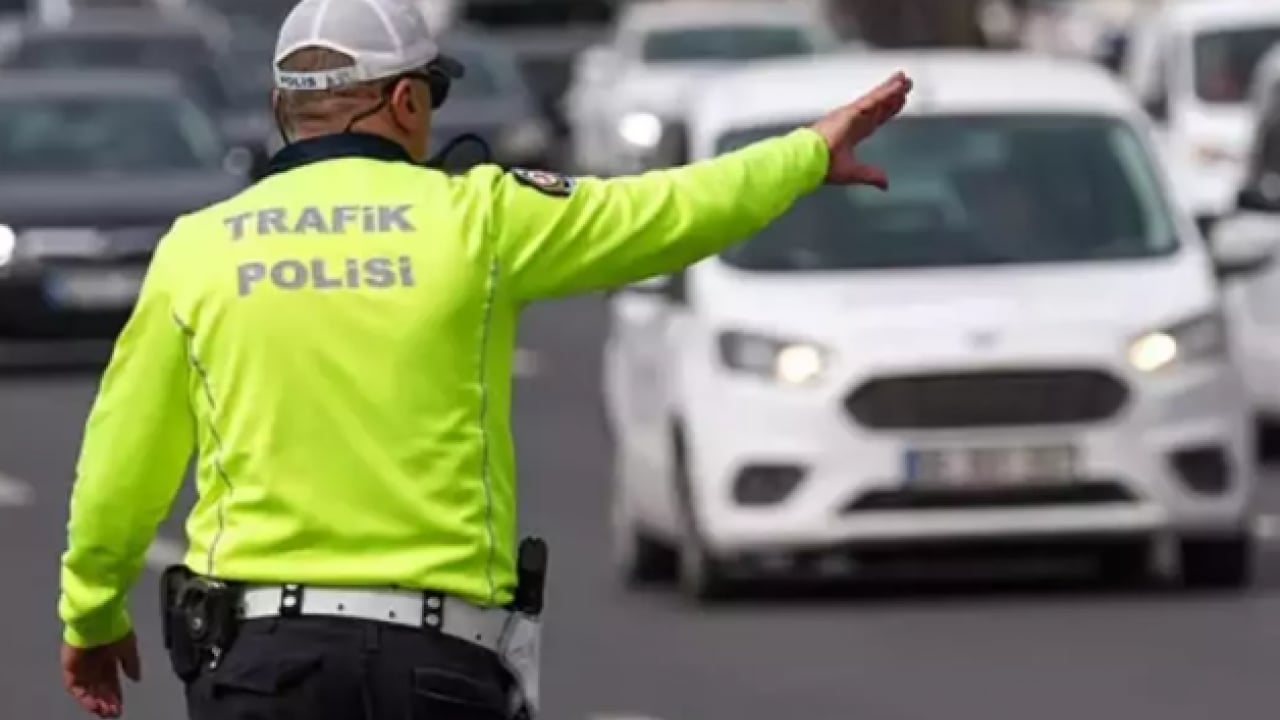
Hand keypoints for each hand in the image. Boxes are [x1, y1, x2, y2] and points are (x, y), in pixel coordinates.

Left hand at [61, 632, 140, 717]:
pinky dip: (84, 697)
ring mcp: (82, 667)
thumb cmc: (114, 630)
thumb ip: (132, 663)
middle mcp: (95, 665)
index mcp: (109, 658)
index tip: (120, 707)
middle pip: (100, 689)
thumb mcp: (129, 647)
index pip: (112, 681)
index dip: (116, 695)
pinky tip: (93, 705)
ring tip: (104, 712)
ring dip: (96, 703)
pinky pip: (75, 688)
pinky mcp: (70, 668)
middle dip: (107, 702)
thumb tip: (136, 678)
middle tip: (113, 713)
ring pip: (87, 690)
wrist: (96, 620)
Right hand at [810, 71, 913, 188]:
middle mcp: (853, 121)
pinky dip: (886, 92)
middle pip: (878, 106)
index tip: (899, 103)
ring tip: (904, 79)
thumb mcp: (854, 172)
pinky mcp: (852, 111)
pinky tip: (898, 85)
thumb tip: (885, 184)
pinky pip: (873, 99)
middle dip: (892, 96)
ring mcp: (852, 114)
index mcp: (852, 134)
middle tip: (906, 85)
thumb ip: (871, 175)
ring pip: (877, 99)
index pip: (875, 120)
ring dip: (891, 89)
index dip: (887, 112)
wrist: (809, 159)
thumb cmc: (822, 165)